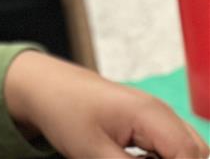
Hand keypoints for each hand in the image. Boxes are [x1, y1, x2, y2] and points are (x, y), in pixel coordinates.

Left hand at [4, 51, 207, 158]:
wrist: (43, 86)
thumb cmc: (64, 111)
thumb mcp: (95, 154)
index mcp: (152, 115)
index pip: (191, 157)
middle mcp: (160, 112)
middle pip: (195, 154)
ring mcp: (155, 115)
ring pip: (186, 152)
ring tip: (120, 156)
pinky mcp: (147, 122)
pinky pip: (170, 148)